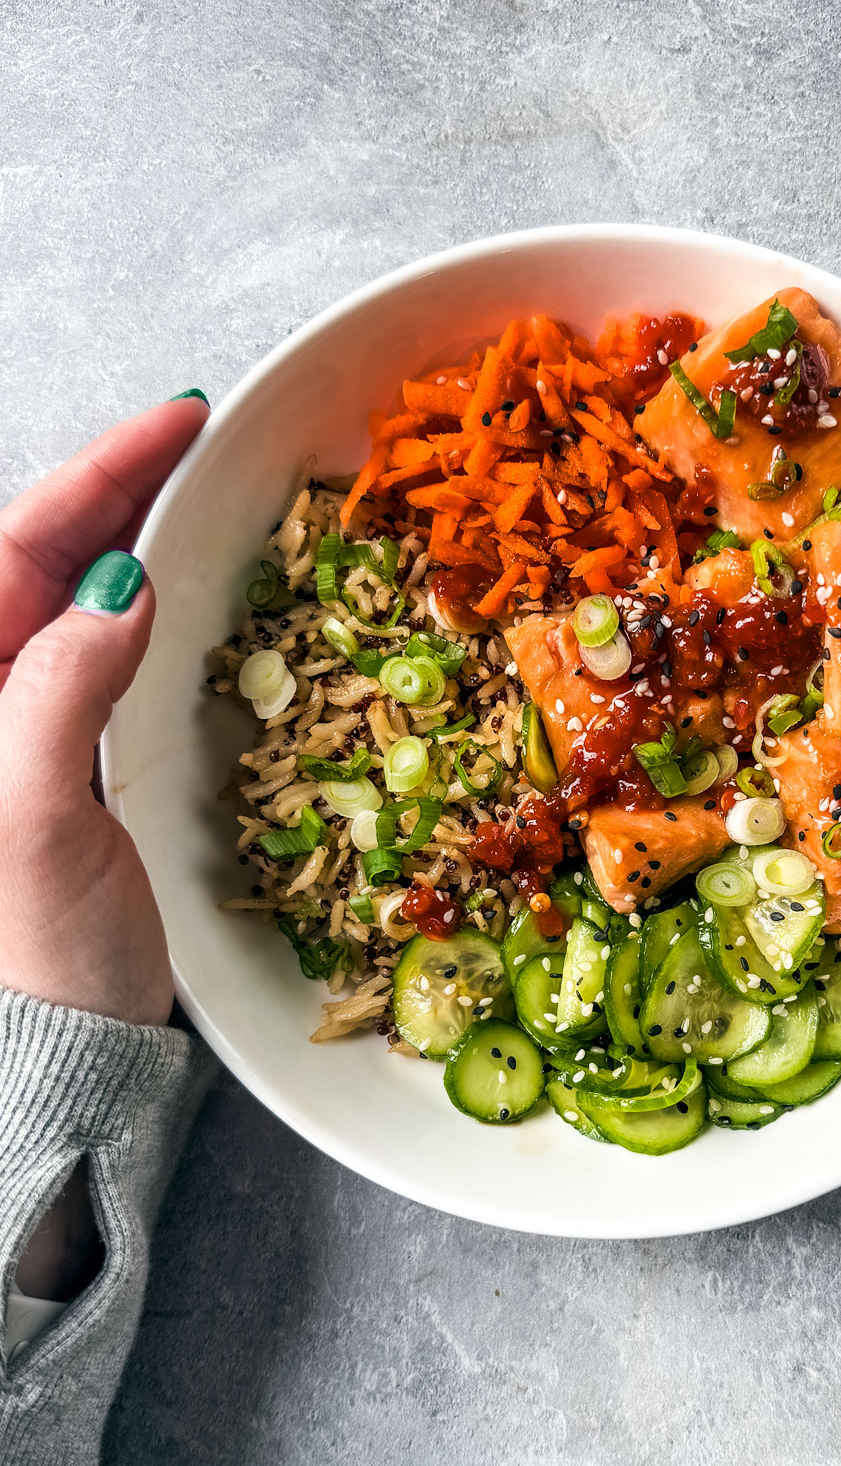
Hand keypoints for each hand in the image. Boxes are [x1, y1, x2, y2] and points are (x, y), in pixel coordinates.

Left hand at [0, 398, 208, 1025]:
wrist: (61, 1042)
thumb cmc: (32, 952)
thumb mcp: (33, 819)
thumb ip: (57, 693)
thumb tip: (119, 586)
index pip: (14, 546)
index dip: (94, 473)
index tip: (173, 422)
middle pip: (44, 555)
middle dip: (117, 485)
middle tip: (196, 435)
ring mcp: (22, 719)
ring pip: (78, 595)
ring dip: (136, 534)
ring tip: (196, 486)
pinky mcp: (68, 751)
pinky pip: (106, 649)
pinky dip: (149, 601)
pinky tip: (180, 580)